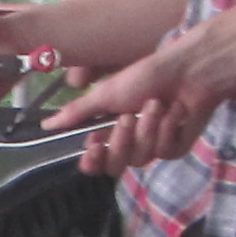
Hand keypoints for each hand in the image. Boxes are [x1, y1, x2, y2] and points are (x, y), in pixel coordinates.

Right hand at [54, 40, 216, 175]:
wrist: (189, 71)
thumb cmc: (148, 76)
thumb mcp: (106, 93)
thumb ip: (77, 113)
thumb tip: (46, 124)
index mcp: (110, 129)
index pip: (95, 160)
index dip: (92, 161)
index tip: (91, 149)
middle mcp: (130, 141)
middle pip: (116, 165)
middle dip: (122, 141)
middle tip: (128, 117)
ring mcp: (154, 146)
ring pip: (141, 157)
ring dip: (148, 128)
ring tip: (156, 104)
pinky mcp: (176, 147)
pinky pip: (165, 151)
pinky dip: (168, 128)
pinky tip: (176, 111)